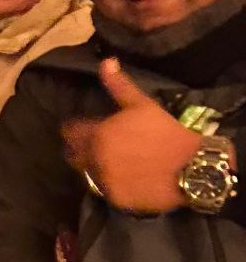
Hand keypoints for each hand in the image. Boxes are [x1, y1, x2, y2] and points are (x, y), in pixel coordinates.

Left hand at [61, 59, 201, 213]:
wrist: (193, 168)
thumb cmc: (166, 133)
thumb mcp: (142, 105)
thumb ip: (119, 85)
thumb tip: (106, 61)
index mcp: (96, 135)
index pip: (69, 132)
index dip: (74, 129)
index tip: (83, 128)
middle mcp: (94, 160)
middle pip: (73, 156)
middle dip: (80, 149)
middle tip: (96, 146)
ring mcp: (104, 182)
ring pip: (87, 174)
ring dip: (94, 167)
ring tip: (112, 162)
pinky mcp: (116, 200)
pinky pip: (105, 192)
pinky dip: (111, 185)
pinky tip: (125, 177)